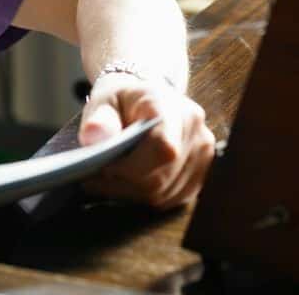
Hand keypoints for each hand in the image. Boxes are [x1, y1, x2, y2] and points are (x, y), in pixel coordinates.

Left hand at [78, 73, 214, 208]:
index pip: (162, 147)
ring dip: (132, 193)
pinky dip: (146, 197)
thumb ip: (98, 119)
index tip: (104, 168)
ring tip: (108, 181)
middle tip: (95, 180)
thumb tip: (94, 138)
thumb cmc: (122, 101)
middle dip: (124, 184)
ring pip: (165, 193)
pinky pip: (172, 198)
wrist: (145, 100)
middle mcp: (195, 130)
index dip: (131, 167)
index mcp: (170, 106)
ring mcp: (203, 154)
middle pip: (161, 177)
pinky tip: (128, 185)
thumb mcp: (103, 101)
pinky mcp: (202, 173)